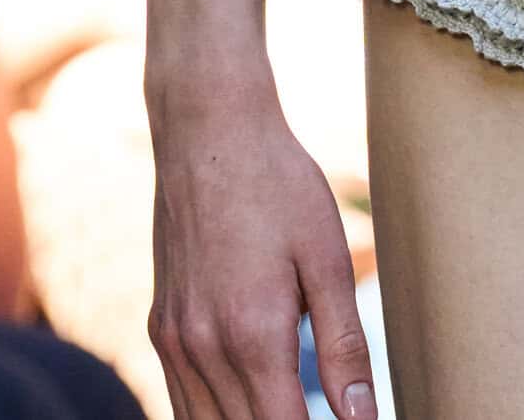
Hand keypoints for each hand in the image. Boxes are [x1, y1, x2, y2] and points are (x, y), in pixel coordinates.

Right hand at [149, 81, 376, 419]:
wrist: (210, 131)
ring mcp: (174, 340)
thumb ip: (345, 345)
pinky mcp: (160, 326)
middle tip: (318, 417)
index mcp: (253, 335)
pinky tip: (244, 408)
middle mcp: (203, 349)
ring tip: (285, 412)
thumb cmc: (278, 185)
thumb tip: (363, 417)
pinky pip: (179, 401)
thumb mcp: (328, 257)